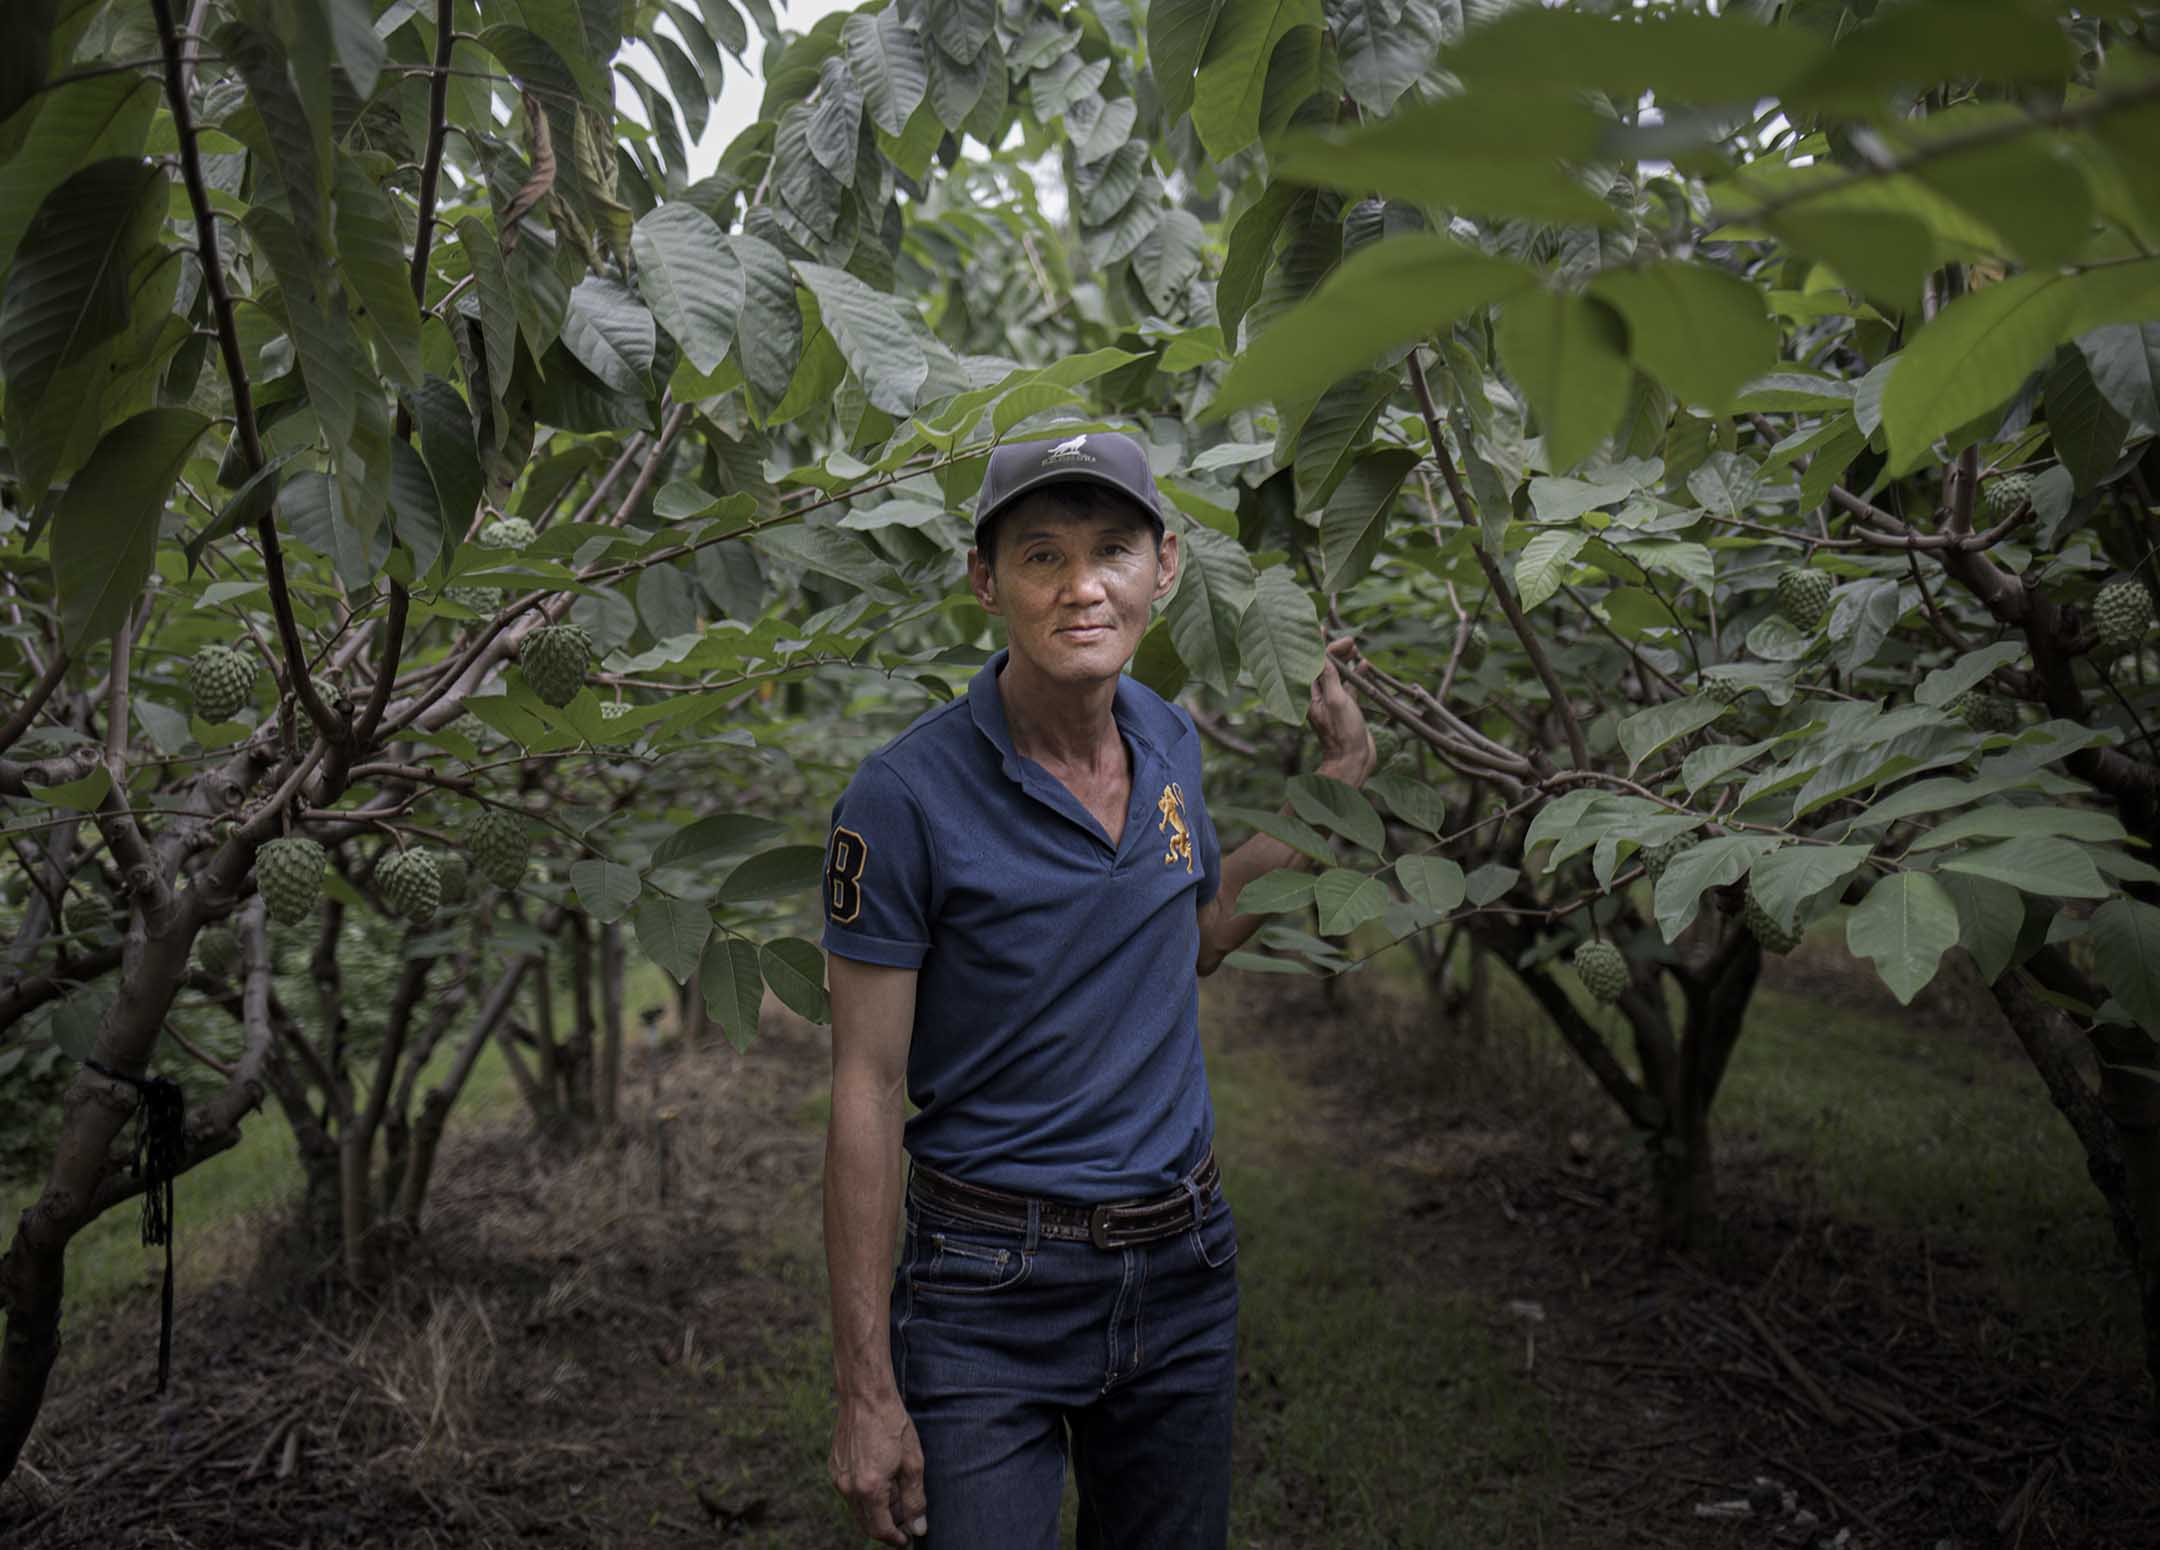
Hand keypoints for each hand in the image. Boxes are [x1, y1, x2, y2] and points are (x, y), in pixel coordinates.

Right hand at [830, 1392, 928, 1544]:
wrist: (865, 1395)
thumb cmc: (892, 1424)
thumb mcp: (912, 1462)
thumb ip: (915, 1499)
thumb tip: (918, 1527)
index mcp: (869, 1489)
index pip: (881, 1530)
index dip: (896, 1539)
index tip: (908, 1539)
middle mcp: (848, 1488)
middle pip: (867, 1524)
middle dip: (887, 1527)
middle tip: (906, 1520)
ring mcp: (838, 1478)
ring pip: (858, 1509)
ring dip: (877, 1510)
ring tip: (897, 1493)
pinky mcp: (834, 1467)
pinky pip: (850, 1492)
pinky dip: (866, 1495)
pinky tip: (882, 1478)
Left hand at [1309, 636, 1375, 786]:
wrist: (1353, 759)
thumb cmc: (1343, 732)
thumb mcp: (1336, 701)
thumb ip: (1329, 677)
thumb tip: (1322, 654)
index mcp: (1310, 694)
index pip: (1312, 663)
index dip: (1318, 645)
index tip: (1323, 628)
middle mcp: (1318, 695)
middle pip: (1324, 665)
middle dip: (1335, 651)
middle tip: (1351, 641)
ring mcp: (1332, 700)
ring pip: (1338, 674)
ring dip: (1346, 660)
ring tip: (1356, 648)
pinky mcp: (1346, 707)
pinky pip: (1350, 685)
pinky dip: (1356, 674)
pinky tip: (1365, 665)